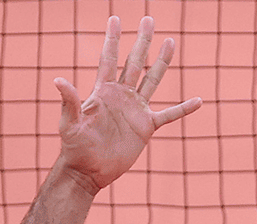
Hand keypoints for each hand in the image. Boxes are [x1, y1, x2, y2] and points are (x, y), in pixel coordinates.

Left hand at [54, 16, 201, 194]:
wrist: (89, 170)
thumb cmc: (75, 147)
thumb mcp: (69, 123)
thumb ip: (69, 101)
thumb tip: (58, 80)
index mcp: (103, 91)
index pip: (109, 59)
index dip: (112, 39)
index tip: (115, 19)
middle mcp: (121, 96)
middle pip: (134, 62)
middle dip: (141, 41)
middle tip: (148, 19)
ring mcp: (135, 110)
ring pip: (152, 80)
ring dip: (161, 62)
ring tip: (170, 42)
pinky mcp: (145, 127)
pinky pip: (168, 115)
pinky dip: (183, 109)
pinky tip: (198, 101)